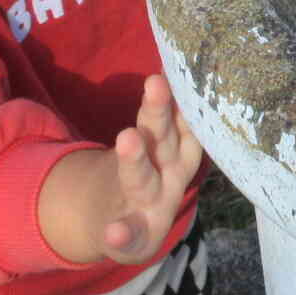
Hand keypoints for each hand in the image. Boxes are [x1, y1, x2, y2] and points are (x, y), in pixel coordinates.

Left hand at [41, 73, 204, 265]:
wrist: (128, 223)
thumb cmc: (151, 172)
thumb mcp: (165, 144)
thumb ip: (173, 112)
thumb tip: (175, 58)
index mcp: (179, 150)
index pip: (183, 118)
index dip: (183, 94)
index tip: (170, 68)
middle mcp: (171, 175)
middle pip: (164, 139)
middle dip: (159, 113)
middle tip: (155, 83)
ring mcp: (152, 204)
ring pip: (143, 178)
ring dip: (136, 159)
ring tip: (127, 137)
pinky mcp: (136, 235)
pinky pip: (130, 236)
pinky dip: (123, 235)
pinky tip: (112, 233)